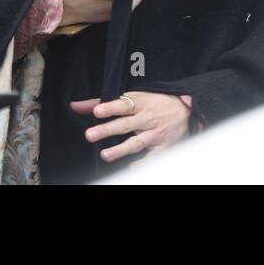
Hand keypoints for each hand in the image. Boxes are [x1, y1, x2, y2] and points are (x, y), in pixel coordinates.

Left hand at [71, 92, 190, 162]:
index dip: (110, 107)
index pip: (123, 105)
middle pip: (124, 125)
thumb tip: (75, 106)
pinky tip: (130, 167)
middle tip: (90, 135)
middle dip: (107, 130)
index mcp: (139, 103)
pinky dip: (141, 163)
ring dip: (120, 150)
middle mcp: (146, 119)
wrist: (187, 110)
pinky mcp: (162, 147)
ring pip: (136, 143)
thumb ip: (102, 102)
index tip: (97, 111)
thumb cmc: (155, 102)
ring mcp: (155, 134)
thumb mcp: (132, 97)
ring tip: (105, 155)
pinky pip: (151, 157)